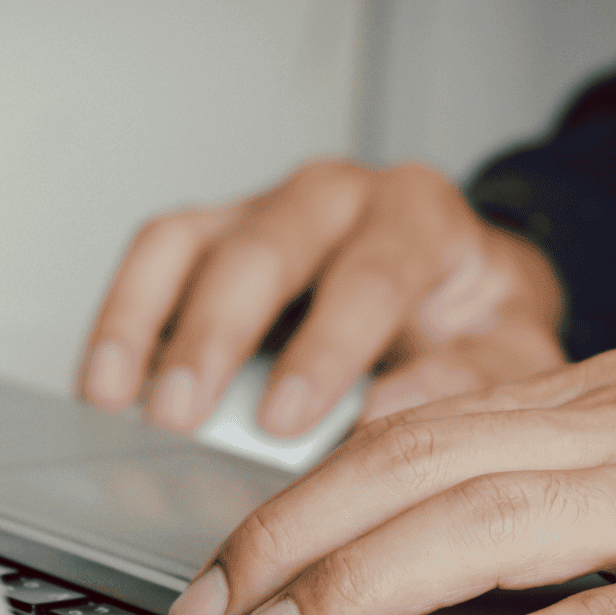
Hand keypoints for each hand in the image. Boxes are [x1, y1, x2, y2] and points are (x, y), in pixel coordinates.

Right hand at [77, 158, 564, 435]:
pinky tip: (106, 377)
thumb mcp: (509, 351)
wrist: (461, 280)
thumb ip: (468, 379)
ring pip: (192, 242)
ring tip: (119, 400)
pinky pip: (159, 255)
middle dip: (217, 337)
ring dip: (147, 322)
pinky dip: (124, 313)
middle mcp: (337, 196)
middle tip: (184, 418)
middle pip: (265, 249)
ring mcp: (269, 207)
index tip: (285, 418)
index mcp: (418, 215)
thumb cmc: (478, 319)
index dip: (325, 348)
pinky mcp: (222, 230)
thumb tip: (387, 414)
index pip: (369, 273)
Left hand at [167, 350, 615, 614]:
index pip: (408, 433)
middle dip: (301, 538)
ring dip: (369, 589)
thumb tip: (389, 475)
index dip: (303, 497)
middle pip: (424, 470)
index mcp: (586, 397)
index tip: (229, 562)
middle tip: (217, 610)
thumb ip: (519, 453)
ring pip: (496, 530)